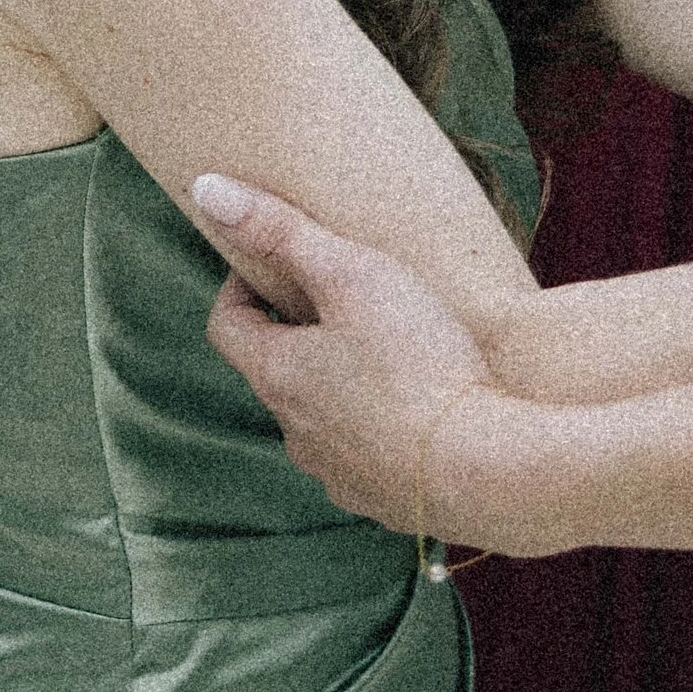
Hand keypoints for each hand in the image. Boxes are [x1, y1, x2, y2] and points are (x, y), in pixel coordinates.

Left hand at [194, 173, 511, 540]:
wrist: (485, 469)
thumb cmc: (418, 362)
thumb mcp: (352, 275)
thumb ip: (282, 231)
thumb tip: (207, 190)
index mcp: (277, 375)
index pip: (226, 325)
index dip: (242, 286)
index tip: (272, 265)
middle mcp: (295, 432)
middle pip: (276, 372)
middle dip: (300, 335)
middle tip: (342, 301)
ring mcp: (337, 473)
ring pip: (321, 418)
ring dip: (339, 386)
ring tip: (388, 354)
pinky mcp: (382, 501)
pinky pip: (366, 458)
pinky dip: (379, 431)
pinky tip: (420, 412)